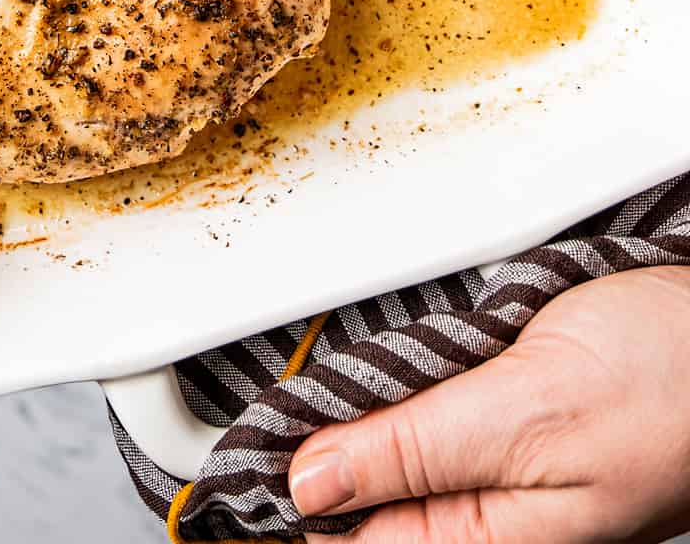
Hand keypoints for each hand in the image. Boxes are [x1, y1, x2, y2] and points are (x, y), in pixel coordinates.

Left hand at [289, 267, 689, 542]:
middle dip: (313, 443)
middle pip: (362, 491)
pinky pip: (431, 401)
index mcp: (485, 535)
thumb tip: (310, 487)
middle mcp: (487, 507)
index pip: (351, 538)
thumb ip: (416, 449)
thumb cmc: (666, 382)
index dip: (286, 494)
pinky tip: (380, 353)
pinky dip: (399, 372)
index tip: (233, 449)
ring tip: (315, 375)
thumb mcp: (526, 415)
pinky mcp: (508, 403)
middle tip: (268, 395)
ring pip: (391, 439)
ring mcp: (497, 455)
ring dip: (355, 401)